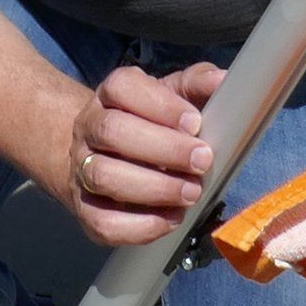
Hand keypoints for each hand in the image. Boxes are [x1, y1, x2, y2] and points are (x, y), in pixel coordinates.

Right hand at [50, 61, 225, 246]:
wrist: (102, 155)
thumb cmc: (148, 123)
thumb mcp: (172, 96)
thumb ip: (196, 84)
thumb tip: (224, 79)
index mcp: (110, 94)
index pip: (123, 87)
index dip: (160, 105)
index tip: (195, 123)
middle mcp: (89, 128)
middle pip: (112, 131)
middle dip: (164, 149)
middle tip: (203, 161)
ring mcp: (81, 169)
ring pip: (104, 176)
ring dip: (154, 188)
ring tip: (191, 193)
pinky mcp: (86, 210)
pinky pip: (104, 222)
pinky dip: (141, 225)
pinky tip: (172, 219)